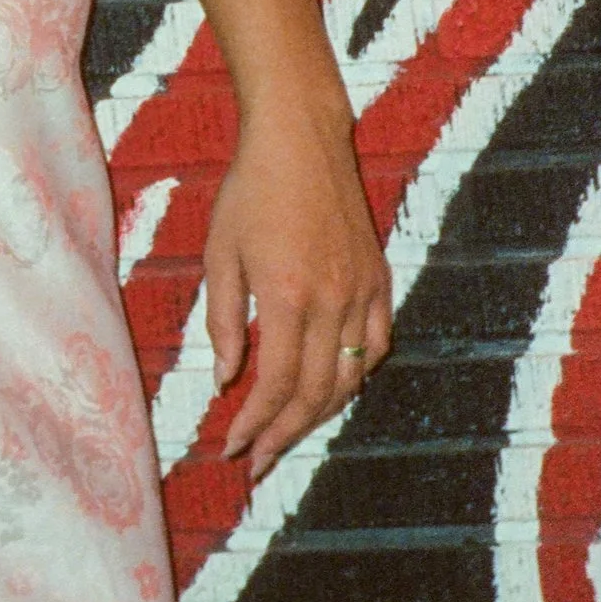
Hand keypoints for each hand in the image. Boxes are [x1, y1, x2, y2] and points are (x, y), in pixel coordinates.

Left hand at [205, 92, 391, 477]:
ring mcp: (363, 292)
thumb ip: (224, 320)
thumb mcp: (220, 253)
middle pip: (316, 392)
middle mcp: (333, 301)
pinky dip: (356, 376)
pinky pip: (376, 345)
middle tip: (256, 462)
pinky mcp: (379, 279)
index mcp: (288, 296)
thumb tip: (226, 380)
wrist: (302, 139)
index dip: (256, 424)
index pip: (277, 384)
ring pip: (350, 377)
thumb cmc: (249, 190)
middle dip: (284, 434)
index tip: (233, 448)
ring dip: (319, 415)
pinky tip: (333, 391)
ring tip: (287, 435)